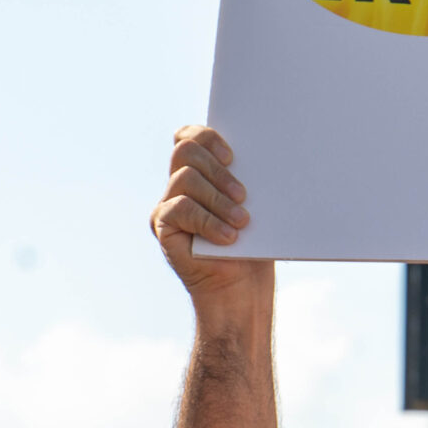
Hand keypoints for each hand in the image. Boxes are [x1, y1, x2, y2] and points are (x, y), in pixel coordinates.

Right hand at [152, 125, 270, 301]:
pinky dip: (208, 221)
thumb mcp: (257, 207)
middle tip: (243, 194)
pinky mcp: (163, 227)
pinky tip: (228, 236)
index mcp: (202, 172)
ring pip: (185, 178)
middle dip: (217, 169)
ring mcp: (168, 204)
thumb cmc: (254, 247)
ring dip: (218, 198)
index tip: (233, 155)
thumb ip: (248, 181)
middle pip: (186, 151)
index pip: (191, 137)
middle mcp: (180, 184)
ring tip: (242, 220)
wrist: (241, 291)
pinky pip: (180, 209)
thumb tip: (264, 156)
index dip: (208, 137)